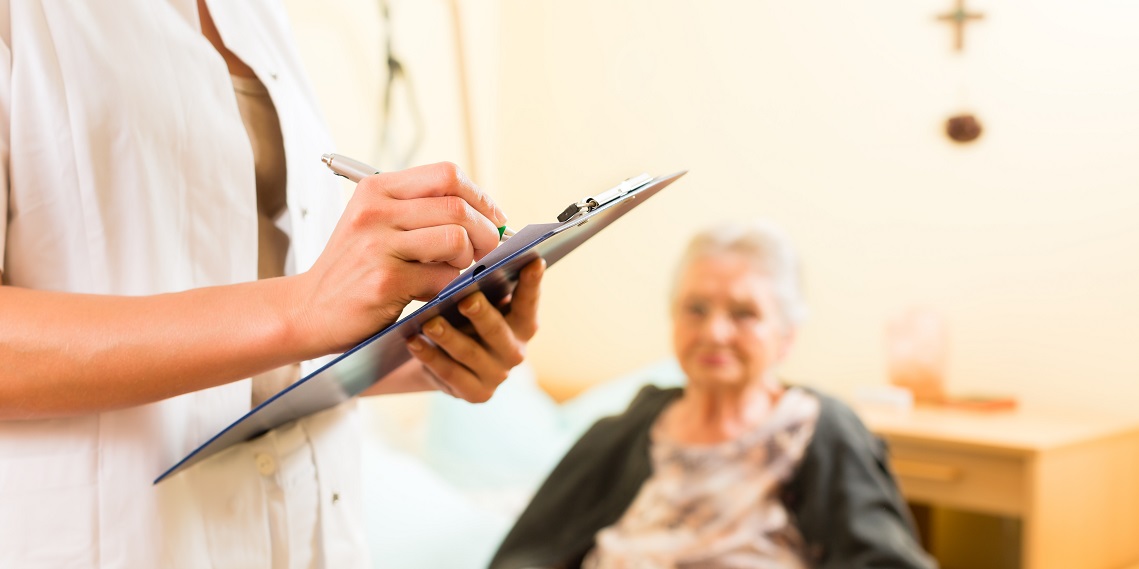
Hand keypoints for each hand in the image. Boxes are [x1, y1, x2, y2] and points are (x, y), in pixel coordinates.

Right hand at [290, 162, 505, 354]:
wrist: (307, 310)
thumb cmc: (353, 269)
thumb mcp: (375, 225)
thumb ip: (419, 211)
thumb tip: (486, 214)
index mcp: (377, 190)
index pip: (446, 174)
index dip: (480, 196)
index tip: (494, 218)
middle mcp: (375, 212)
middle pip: (457, 207)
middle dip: (486, 231)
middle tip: (489, 250)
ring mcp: (378, 246)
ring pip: (456, 239)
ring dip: (469, 259)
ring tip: (457, 271)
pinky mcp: (385, 282)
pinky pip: (443, 278)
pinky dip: (452, 287)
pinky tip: (440, 291)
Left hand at [405, 258, 544, 402]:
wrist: (451, 363)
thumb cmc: (468, 321)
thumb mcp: (481, 304)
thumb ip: (484, 289)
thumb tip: (470, 264)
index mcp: (523, 324)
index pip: (529, 302)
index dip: (532, 283)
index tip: (533, 261)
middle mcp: (515, 351)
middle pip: (497, 331)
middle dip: (482, 315)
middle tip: (467, 299)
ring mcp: (497, 375)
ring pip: (469, 354)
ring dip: (448, 337)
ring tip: (429, 322)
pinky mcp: (476, 393)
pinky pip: (449, 373)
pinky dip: (430, 356)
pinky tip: (413, 341)